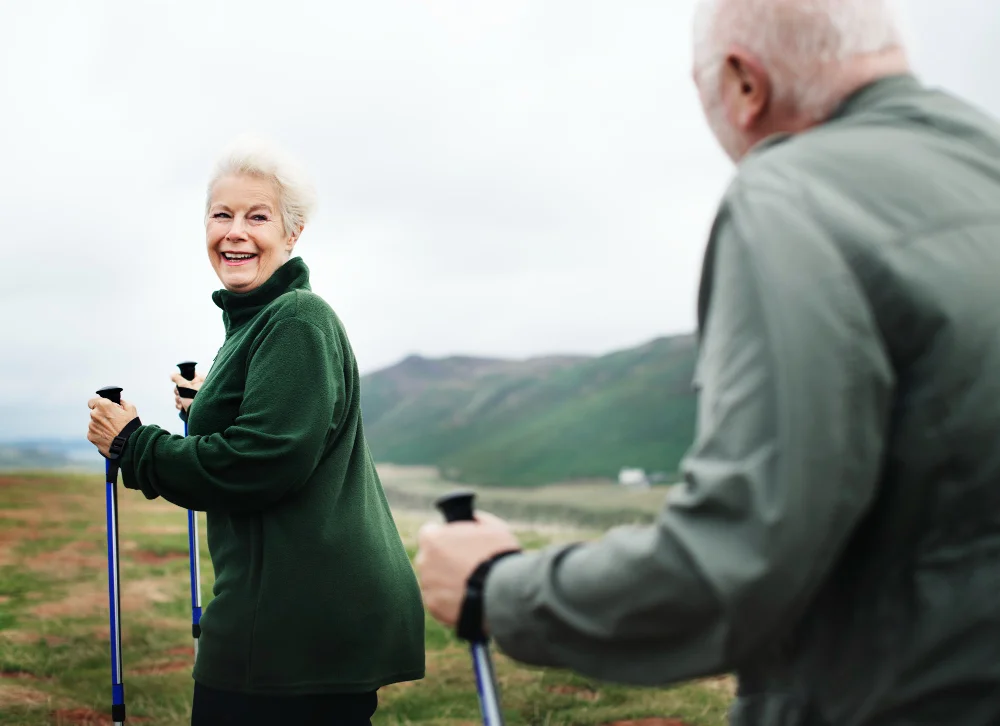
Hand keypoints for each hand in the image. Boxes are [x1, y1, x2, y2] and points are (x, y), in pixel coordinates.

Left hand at [87, 397, 139, 456]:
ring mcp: (91, 426)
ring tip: (112, 430)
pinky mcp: (90, 436)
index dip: (98, 404)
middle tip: (113, 421)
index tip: (103, 408)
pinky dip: (99, 434)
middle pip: (94, 412)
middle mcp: (94, 414)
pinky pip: (93, 432)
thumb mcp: (131, 409)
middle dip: (102, 415)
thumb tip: (118, 401)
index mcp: (103, 405)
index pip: (92, 401)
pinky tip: (109, 436)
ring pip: (94, 423)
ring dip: (101, 425)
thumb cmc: (130, 426)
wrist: (128, 445)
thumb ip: (122, 402)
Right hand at [171, 370, 204, 411]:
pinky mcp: (191, 403)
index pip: (188, 375)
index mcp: (200, 379)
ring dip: (178, 399)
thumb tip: (172, 373)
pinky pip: (182, 401)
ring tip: (182, 402)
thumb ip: (178, 379)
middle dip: (178, 392)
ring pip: (181, 394)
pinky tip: (182, 407)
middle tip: (181, 395)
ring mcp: (195, 395)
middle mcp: (198, 387)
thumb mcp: (185, 387)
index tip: (179, 384)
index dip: (181, 380)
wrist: (200, 415)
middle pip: (182, 385)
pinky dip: (180, 404)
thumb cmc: (195, 400)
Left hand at [415, 511, 520, 630]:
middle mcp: (424, 562)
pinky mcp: (434, 607)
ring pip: (433, 581)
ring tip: (469, 584)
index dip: (443, 537)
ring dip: (446, 581)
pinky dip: (449, 600)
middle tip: (465, 565)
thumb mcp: (492, 528)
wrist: (504, 592)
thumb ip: (476, 521)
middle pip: (429, 558)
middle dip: (443, 560)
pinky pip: (439, 600)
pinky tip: (467, 597)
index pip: (429, 533)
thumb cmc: (498, 555)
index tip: (454, 543)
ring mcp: (428, 586)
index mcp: (433, 539)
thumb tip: (472, 519)